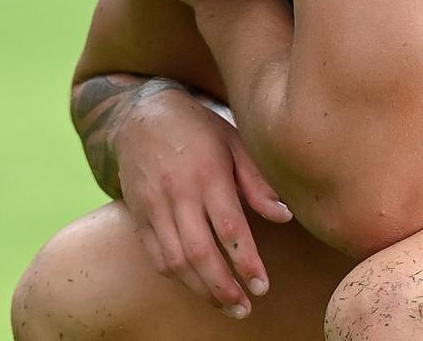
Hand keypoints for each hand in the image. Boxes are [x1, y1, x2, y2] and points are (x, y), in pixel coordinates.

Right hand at [113, 80, 292, 317]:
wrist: (141, 114)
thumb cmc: (200, 128)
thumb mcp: (235, 142)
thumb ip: (258, 181)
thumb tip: (284, 216)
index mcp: (208, 174)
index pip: (229, 228)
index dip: (246, 261)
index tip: (262, 286)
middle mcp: (177, 194)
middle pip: (199, 252)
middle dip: (224, 287)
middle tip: (246, 307)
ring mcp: (153, 207)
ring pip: (175, 261)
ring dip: (201, 290)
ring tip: (227, 306)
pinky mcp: (138, 215)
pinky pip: (156, 256)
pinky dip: (177, 277)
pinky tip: (198, 287)